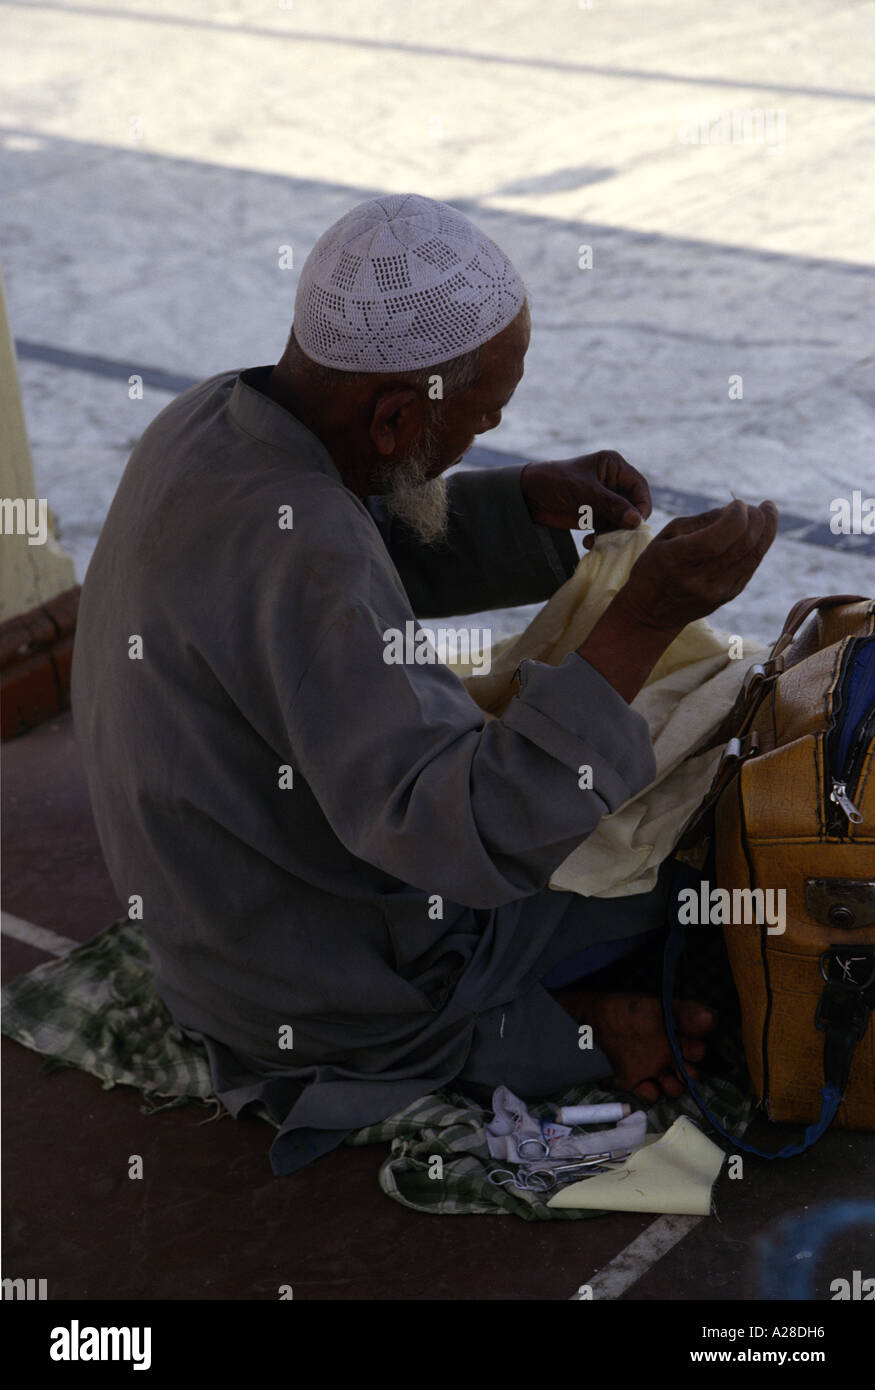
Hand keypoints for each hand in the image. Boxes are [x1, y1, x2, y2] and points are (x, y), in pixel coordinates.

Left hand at [520, 450, 650, 540]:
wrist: (527, 496)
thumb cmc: (555, 482)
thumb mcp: (585, 491)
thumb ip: (611, 505)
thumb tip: (637, 521)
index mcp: (614, 466)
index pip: (639, 487)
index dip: (642, 505)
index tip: (637, 523)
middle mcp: (613, 482)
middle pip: (633, 506)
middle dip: (627, 523)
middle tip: (618, 537)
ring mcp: (604, 500)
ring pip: (622, 521)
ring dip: (614, 534)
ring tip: (599, 541)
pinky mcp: (595, 515)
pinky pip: (608, 529)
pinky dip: (603, 538)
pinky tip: (589, 542)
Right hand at [616, 499, 778, 632]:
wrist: (650, 612)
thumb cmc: (655, 566)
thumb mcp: (667, 536)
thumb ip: (702, 521)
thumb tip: (735, 509)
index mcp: (678, 559)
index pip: (719, 537)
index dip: (736, 515)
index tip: (737, 503)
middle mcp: (700, 578)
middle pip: (743, 545)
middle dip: (757, 519)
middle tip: (758, 506)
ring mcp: (717, 590)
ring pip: (753, 555)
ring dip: (766, 529)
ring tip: (768, 511)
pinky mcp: (729, 595)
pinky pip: (751, 565)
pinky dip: (759, 545)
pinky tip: (760, 532)